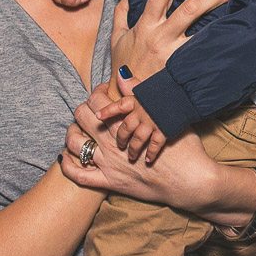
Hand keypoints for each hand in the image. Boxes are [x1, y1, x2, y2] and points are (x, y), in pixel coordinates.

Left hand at [61, 85, 220, 210]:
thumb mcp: (164, 115)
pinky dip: (68, 167)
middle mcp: (112, 141)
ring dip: (72, 135)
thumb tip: (122, 73)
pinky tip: (66, 158)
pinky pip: (80, 176)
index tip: (101, 94)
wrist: (190, 181)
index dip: (96, 93)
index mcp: (124, 122)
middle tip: (89, 111)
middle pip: (82, 117)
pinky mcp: (110, 182)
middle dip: (82, 111)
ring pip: (76, 145)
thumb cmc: (184, 147)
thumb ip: (139, 92)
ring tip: (77, 131)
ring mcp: (108, 163)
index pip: (98, 100)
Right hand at [109, 0, 229, 80]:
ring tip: (234, 7)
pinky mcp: (186, 70)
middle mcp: (161, 38)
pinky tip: (233, 32)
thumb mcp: (116, 38)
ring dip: (221, 16)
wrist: (129, 101)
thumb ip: (121, 12)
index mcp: (145, 26)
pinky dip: (220, 41)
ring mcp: (175, 55)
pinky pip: (206, 52)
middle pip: (190, 8)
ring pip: (204, 31)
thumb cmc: (125, 68)